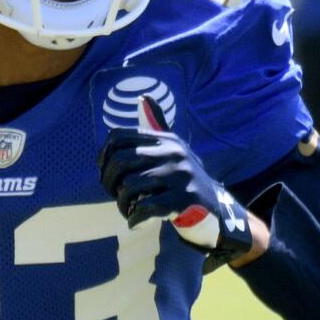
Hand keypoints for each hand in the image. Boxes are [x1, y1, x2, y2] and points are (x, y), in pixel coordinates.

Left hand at [99, 96, 262, 268]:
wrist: (215, 208)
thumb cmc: (184, 178)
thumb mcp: (174, 149)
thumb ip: (157, 125)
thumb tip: (143, 97)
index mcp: (166, 139)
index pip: (120, 137)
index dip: (104, 155)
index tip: (104, 171)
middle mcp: (173, 153)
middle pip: (122, 161)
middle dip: (109, 181)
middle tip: (114, 193)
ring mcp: (181, 176)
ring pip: (131, 186)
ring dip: (122, 203)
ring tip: (127, 209)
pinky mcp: (185, 200)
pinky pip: (147, 207)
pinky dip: (135, 218)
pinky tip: (135, 222)